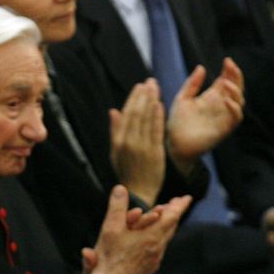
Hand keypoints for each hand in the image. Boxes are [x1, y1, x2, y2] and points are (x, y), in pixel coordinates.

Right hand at [87, 185, 190, 273]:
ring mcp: (154, 259)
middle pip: (171, 227)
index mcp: (152, 236)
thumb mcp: (111, 228)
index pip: (171, 217)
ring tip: (165, 219)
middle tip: (175, 204)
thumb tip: (120, 189)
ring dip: (166, 226)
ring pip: (165, 238)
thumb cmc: (112, 259)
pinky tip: (154, 239)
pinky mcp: (148, 267)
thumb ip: (116, 207)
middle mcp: (157, 248)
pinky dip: (160, 238)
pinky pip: (159, 248)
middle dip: (173, 214)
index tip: (187, 198)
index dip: (179, 206)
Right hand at [109, 79, 165, 206]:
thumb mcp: (115, 152)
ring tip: (156, 88)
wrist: (138, 191)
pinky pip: (156, 131)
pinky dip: (158, 117)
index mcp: (119, 141)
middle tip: (150, 82)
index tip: (139, 86)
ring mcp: (143, 147)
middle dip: (144, 96)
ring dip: (152, 101)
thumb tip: (113, 111)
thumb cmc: (127, 171)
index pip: (127, 114)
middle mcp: (129, 143)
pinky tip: (160, 105)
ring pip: (147, 119)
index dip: (133, 99)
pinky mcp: (155, 152)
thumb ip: (115, 131)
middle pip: (137, 114)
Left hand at [166, 58, 243, 172]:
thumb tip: (201, 67)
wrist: (174, 144)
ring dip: (236, 90)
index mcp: (211, 97)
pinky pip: (236, 117)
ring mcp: (224, 117)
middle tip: (231, 66)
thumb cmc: (177, 123)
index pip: (226, 80)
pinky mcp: (224, 129)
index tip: (226, 60)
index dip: (229, 70)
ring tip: (226, 83)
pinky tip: (226, 100)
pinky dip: (234, 108)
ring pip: (239, 101)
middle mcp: (220, 106)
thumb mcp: (182, 99)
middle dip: (236, 76)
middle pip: (236, 87)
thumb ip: (191, 84)